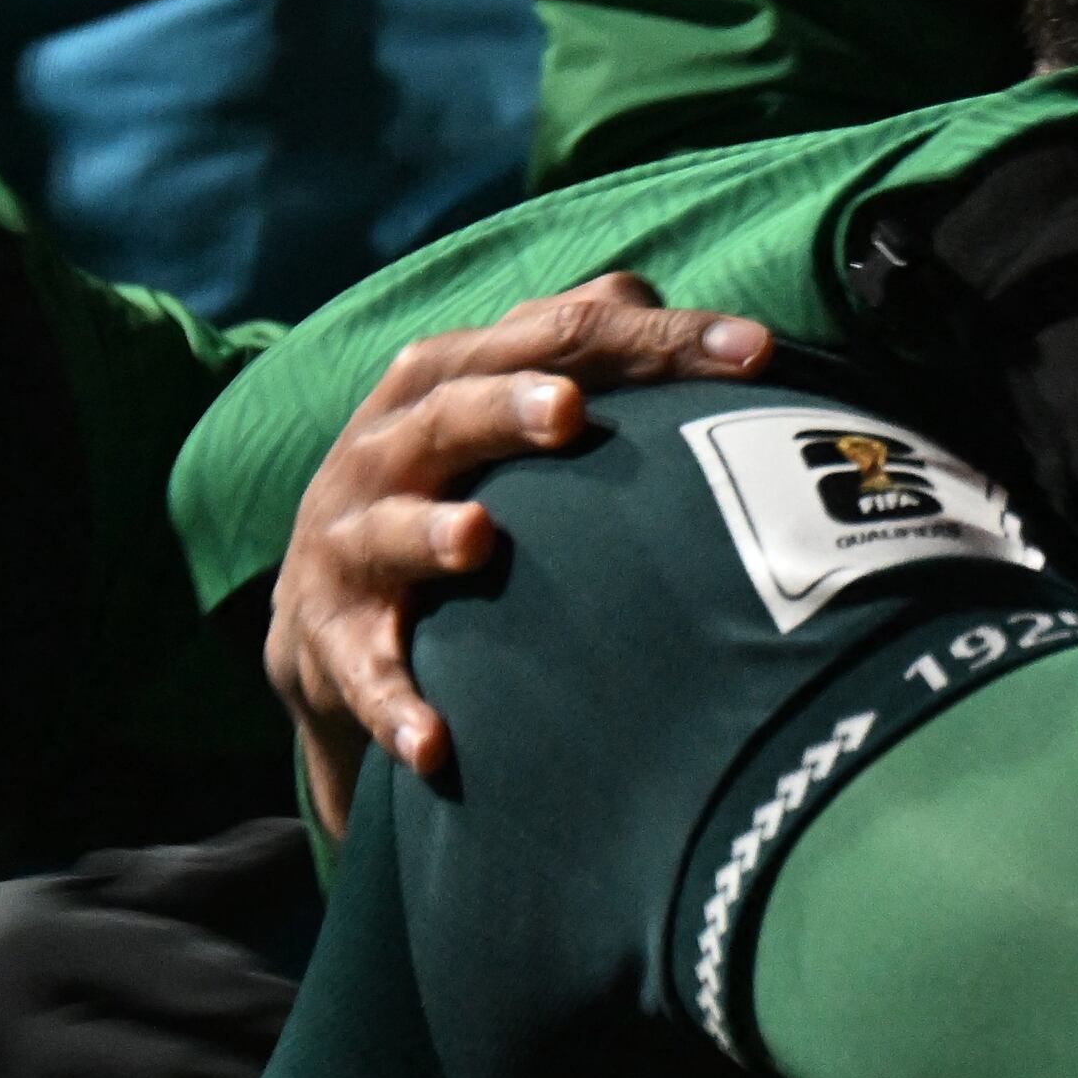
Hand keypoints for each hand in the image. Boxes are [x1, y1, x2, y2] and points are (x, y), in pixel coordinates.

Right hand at [270, 274, 771, 829]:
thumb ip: (602, 364)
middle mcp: (389, 446)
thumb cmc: (447, 489)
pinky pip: (366, 674)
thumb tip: (739, 337)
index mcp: (447, 378)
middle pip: (452, 410)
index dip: (656, 341)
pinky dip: (394, 706)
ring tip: (475, 539)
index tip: (757, 352)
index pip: (556, 336)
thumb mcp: (501, 414)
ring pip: (389, 529)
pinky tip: (433, 742)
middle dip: (507, 407)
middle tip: (570, 411)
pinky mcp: (334, 639)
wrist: (321, 618)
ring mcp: (353, 542)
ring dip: (430, 533)